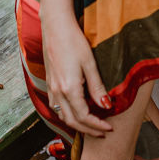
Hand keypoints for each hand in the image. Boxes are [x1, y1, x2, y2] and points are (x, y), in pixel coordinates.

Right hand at [41, 10, 113, 134]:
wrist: (55, 26)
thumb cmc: (73, 41)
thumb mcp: (90, 64)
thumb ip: (97, 87)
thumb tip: (106, 106)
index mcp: (69, 88)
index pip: (84, 117)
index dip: (97, 126)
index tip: (108, 129)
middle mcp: (57, 91)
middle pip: (72, 121)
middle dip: (87, 130)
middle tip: (102, 132)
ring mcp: (51, 87)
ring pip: (62, 115)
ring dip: (76, 124)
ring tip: (91, 125)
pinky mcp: (50, 82)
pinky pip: (57, 106)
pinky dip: (67, 114)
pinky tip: (76, 110)